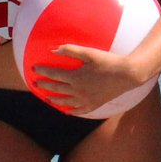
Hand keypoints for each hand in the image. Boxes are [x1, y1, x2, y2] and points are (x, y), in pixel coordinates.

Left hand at [29, 44, 148, 116]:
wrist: (127, 75)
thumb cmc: (108, 61)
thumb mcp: (90, 53)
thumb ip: (71, 50)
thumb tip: (54, 50)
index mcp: (75, 78)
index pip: (54, 75)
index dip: (43, 71)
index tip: (34, 69)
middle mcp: (78, 91)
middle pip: (56, 89)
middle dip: (44, 86)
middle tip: (35, 84)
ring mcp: (86, 100)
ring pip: (65, 102)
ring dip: (54, 100)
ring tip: (47, 98)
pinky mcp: (94, 105)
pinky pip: (79, 111)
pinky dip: (71, 111)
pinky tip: (67, 111)